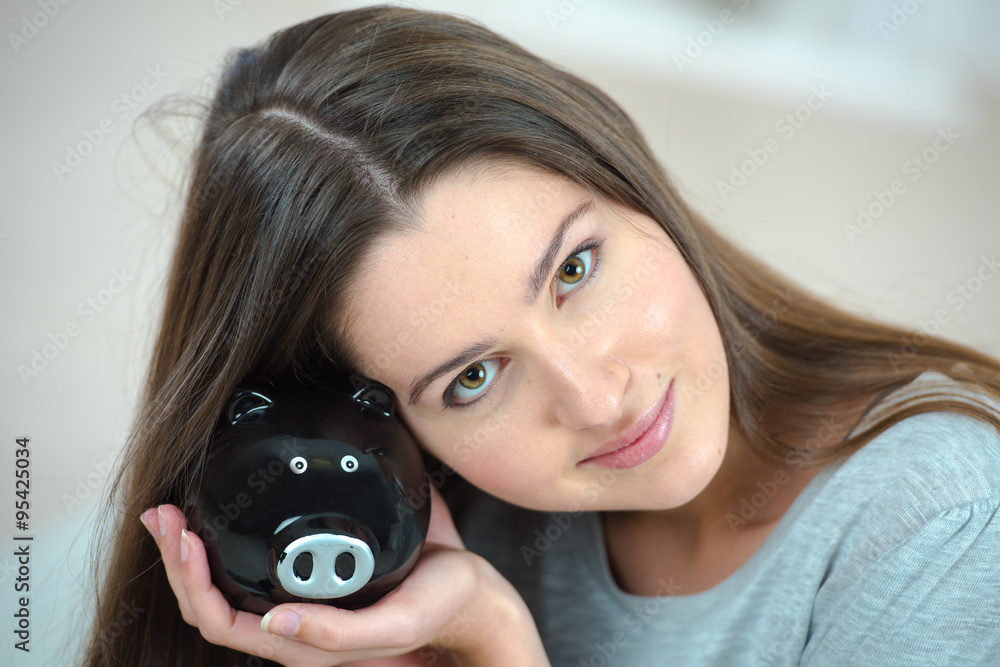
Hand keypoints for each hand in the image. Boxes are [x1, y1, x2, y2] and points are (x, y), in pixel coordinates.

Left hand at [142, 484, 547, 665]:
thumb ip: (339, 632)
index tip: (183, 535)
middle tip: (164, 513)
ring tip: (174, 510)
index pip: (223, 622)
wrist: (473, 591)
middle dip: (178, 559)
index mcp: (305, 641)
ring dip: (190, 548)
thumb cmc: (439, 609)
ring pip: (225, 583)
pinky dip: (225, 537)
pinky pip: (254, 563)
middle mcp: (294, 621)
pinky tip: (220, 510)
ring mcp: (302, 597)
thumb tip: (276, 621)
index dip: (193, 583)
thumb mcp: (394, 625)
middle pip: (211, 602)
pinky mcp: (316, 568)